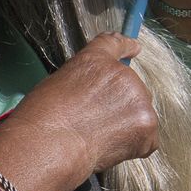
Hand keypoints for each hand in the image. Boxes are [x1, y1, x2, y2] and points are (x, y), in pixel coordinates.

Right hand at [0, 32, 158, 178]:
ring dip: (126, 125)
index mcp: (96, 60)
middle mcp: (123, 75)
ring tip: (98, 137)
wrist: (50, 144)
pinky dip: (132, 145)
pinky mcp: (147, 126)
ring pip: (140, 113)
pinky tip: (109, 147)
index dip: (126, 46)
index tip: (134, 48)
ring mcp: (138, 100)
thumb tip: (96, 95)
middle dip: (119, 105)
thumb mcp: (58, 84)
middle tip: (96, 123)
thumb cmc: (43, 118)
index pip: (115, 44)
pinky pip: (146, 138)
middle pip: (131, 88)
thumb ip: (85, 81)